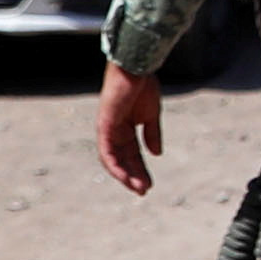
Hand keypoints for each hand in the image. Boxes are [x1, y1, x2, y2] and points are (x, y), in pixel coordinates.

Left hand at [93, 63, 167, 194]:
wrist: (136, 68)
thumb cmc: (143, 85)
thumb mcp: (151, 114)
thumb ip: (152, 134)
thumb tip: (156, 153)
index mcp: (125, 127)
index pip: (132, 153)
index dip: (140, 169)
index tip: (149, 184)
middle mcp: (114, 131)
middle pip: (123, 159)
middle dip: (133, 175)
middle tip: (144, 191)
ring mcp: (108, 129)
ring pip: (113, 159)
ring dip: (124, 175)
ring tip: (138, 188)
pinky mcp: (104, 126)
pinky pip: (106, 151)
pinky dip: (114, 165)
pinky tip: (123, 176)